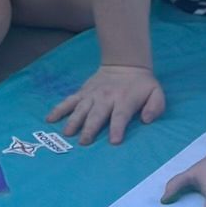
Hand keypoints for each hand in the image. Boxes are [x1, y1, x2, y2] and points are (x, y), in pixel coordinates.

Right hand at [47, 64, 165, 144]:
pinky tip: (49, 119)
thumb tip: (146, 119)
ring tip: (67, 134)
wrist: (125, 64)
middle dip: (90, 128)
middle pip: (97, 114)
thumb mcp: (156, 93)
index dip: (118, 128)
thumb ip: (155, 107)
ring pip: (80, 109)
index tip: (114, 141)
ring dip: (73, 121)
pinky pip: (69, 101)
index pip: (120, 116)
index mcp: (124, 100)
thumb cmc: (141, 85)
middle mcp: (106, 98)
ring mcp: (92, 95)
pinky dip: (59, 109)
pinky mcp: (83, 93)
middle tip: (84, 142)